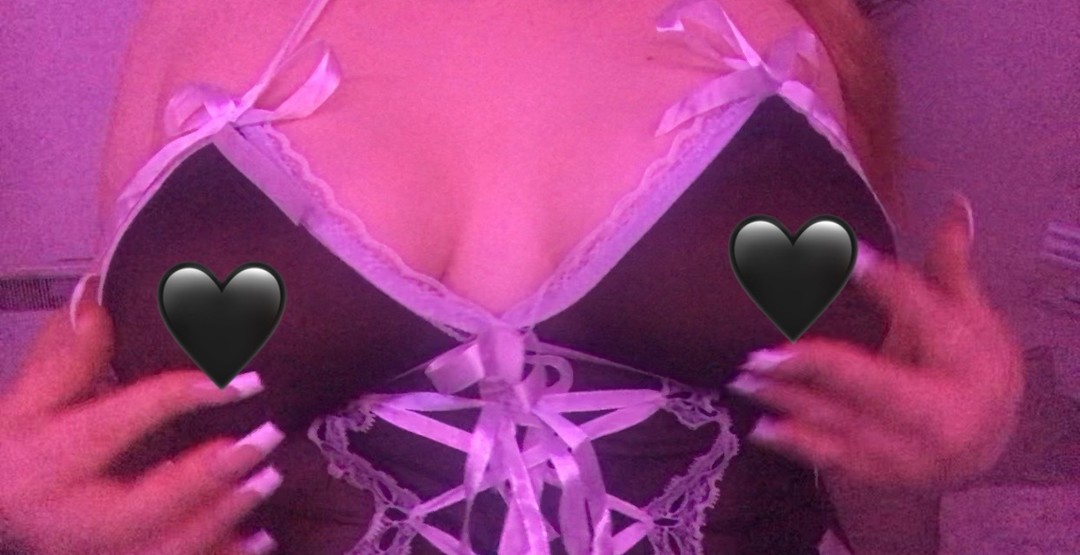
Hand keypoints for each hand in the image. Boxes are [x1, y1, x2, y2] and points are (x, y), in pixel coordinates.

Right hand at [0, 299, 283, 554]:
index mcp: (50, 461)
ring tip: (269, 479)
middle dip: (208, 476)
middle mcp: (73, 515)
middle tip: (264, 439)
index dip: (184, 398)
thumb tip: (95, 292)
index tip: (243, 380)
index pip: (118, 425)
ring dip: (222, 518)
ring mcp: (98, 552)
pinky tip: (261, 539)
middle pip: (144, 505)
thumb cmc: (16, 453)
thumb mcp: (28, 400)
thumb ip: (68, 354)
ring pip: (164, 550)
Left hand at [727, 194, 1024, 489]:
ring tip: (744, 377)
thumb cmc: (972, 368)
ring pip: (845, 424)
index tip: (851, 256)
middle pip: (875, 385)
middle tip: (762, 353)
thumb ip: (948, 264)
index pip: (927, 317)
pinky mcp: (885, 473)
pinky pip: (836, 460)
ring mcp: (913, 452)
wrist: (986, 446)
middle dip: (817, 367)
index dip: (890, 286)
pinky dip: (798, 444)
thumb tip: (954, 202)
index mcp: (969, 363)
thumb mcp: (969, 314)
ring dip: (790, 401)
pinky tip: (760, 427)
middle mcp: (944, 414)